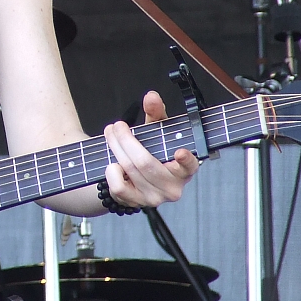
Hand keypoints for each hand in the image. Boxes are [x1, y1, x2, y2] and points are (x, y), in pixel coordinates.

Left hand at [101, 91, 198, 208]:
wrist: (134, 178)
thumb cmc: (151, 152)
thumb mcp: (156, 132)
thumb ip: (155, 113)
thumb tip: (151, 97)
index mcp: (183, 169)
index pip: (189, 166)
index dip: (186, 160)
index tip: (180, 152)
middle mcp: (172, 187)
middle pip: (146, 162)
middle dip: (126, 140)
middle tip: (117, 126)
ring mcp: (154, 198)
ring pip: (130, 170)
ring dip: (115, 148)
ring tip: (111, 135)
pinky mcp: (136, 203)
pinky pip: (119, 187)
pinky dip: (111, 171)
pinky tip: (113, 163)